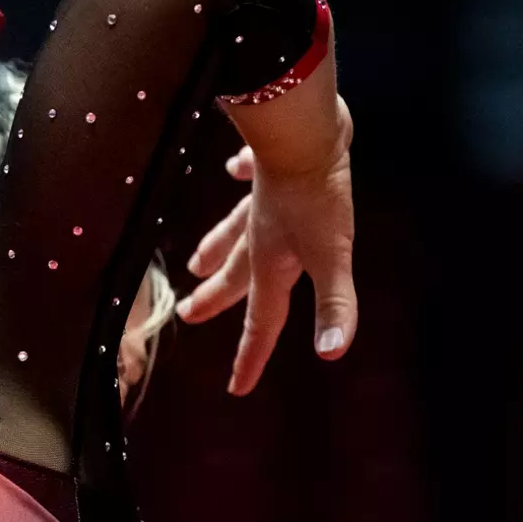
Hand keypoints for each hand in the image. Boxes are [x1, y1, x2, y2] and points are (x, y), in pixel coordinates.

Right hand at [176, 98, 355, 394]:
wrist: (302, 132)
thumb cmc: (317, 196)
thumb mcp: (332, 255)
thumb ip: (334, 304)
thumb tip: (331, 353)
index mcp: (271, 264)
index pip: (262, 321)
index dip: (251, 357)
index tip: (237, 388)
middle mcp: (260, 237)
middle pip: (233, 278)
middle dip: (214, 301)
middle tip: (188, 317)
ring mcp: (261, 203)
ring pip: (232, 232)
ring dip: (215, 247)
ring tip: (196, 262)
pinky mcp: (270, 168)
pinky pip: (248, 176)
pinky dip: (240, 176)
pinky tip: (234, 170)